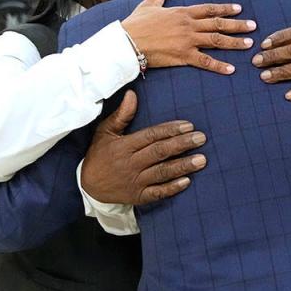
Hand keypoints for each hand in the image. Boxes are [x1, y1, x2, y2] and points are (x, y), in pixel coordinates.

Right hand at [79, 90, 207, 204]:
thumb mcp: (105, 132)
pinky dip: (172, 188)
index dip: (170, 130)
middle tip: (201, 138)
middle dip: (182, 145)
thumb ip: (121, 115)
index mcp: (124, 146)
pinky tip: (187, 181)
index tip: (189, 126)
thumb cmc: (100, 154)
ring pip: (162, 172)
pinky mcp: (138, 196)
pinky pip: (157, 193)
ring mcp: (135, 181)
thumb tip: (132, 94)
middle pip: (159, 152)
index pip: (151, 136)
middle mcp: (131, 164)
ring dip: (183, 166)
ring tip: (202, 160)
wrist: (88, 186)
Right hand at [121, 0, 255, 74]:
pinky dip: (219, 65)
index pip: (209, 9)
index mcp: (182, 12)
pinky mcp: (183, 56)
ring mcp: (188, 40)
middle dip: (237, 25)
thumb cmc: (136, 24)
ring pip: (216, 40)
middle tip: (253, 26)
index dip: (225, 9)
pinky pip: (205, 61)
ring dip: (234, 42)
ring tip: (249, 44)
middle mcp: (189, 25)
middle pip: (218, 24)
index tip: (239, 9)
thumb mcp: (149, 4)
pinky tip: (232, 69)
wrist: (127, 42)